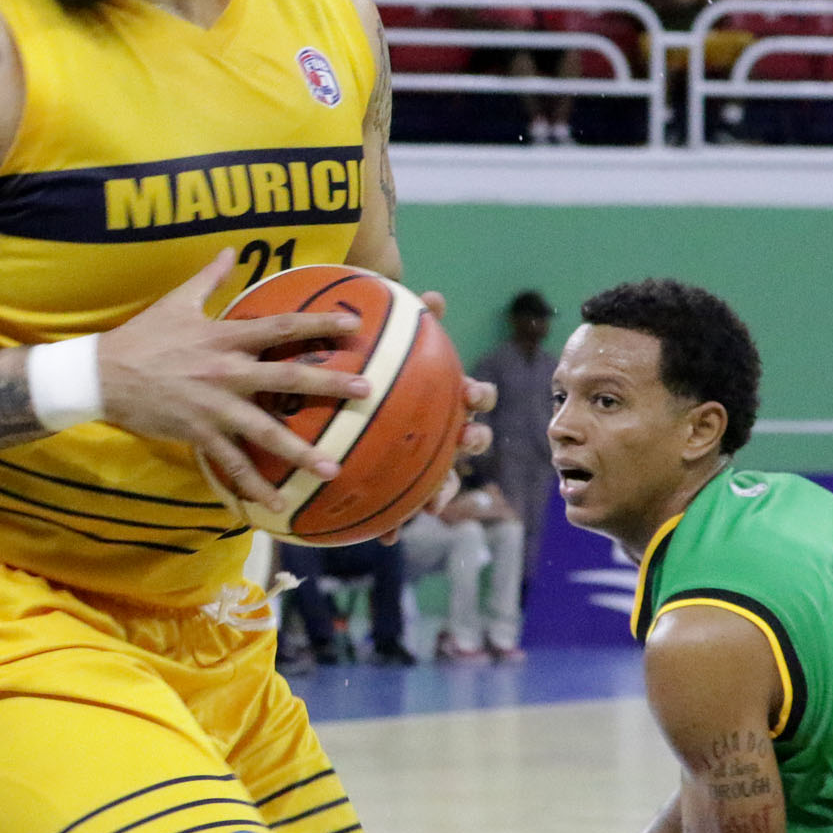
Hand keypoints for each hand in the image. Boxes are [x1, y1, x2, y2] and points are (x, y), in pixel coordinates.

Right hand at [98, 249, 372, 508]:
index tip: (354, 324)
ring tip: (334, 467)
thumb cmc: (141, 337)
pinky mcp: (199, 433)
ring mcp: (214, 406)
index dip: (319, 323)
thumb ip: (210, 278)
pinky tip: (277, 504)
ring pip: (266, 431)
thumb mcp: (176, 301)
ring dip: (302, 452)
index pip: (282, 326)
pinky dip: (254, 485)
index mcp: (224, 336)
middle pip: (287, 377)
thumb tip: (231, 250)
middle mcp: (226, 371)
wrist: (102, 376)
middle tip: (366, 391)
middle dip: (330, 385)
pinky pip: (232, 464)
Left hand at [376, 293, 495, 538]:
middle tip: (465, 438)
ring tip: (434, 502)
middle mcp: (442, 429)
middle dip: (472, 442)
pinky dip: (397, 523)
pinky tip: (387, 538)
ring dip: (442, 491)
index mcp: (443, 397)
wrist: (355, 392)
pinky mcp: (398, 486)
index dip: (477, 397)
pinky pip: (401, 508)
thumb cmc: (378, 367)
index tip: (468, 394)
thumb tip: (433, 295)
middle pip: (470, 438)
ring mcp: (424, 460)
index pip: (473, 396)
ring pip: (443, 479)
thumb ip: (412, 321)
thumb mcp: (391, 343)